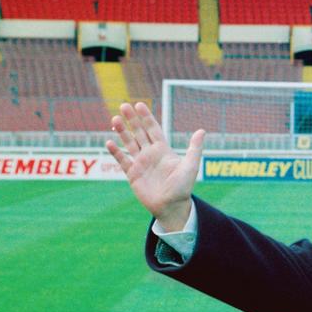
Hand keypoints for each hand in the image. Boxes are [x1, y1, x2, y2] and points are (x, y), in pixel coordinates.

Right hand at [106, 102, 204, 230]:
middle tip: (123, 105)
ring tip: (114, 119)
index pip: (153, 129)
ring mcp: (140, 163)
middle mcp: (150, 154)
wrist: (172, 206)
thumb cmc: (183, 187)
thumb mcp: (190, 166)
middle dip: (132, 119)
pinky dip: (116, 152)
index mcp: (163, 149)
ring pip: (129, 143)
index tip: (139, 105)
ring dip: (122, 132)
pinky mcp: (133, 175)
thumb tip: (201, 131)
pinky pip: (122, 161)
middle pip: (139, 132)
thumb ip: (194, 148)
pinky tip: (109, 143)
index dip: (146, 117)